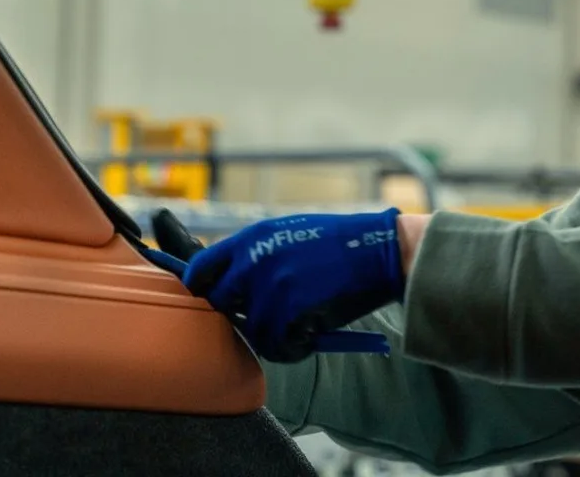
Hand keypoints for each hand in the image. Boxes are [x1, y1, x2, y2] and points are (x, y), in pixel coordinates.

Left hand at [183, 208, 404, 362]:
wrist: (377, 250)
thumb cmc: (338, 242)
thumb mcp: (288, 232)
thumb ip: (258, 252)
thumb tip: (233, 280)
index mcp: (252, 238)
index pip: (203, 267)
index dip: (202, 286)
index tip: (209, 297)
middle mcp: (254, 261)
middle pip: (223, 302)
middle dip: (242, 312)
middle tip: (268, 315)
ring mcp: (271, 287)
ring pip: (252, 329)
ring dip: (273, 335)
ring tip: (298, 329)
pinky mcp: (290, 312)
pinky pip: (276, 345)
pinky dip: (292, 348)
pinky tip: (309, 338)